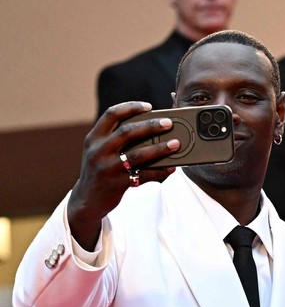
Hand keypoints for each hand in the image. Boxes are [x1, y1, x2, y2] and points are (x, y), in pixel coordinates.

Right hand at [67, 102, 176, 249]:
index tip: (149, 106)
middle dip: (150, 126)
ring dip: (160, 148)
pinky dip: (160, 171)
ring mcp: (107, 168)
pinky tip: (172, 167)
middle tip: (168, 123)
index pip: (111, 114)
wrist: (86, 200)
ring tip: (176, 144)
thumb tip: (151, 128)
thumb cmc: (100, 170)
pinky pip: (143, 175)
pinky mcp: (117, 184)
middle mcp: (98, 151)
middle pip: (127, 132)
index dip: (131, 107)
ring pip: (137, 154)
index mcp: (94, 138)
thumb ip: (116, 139)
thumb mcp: (100, 151)